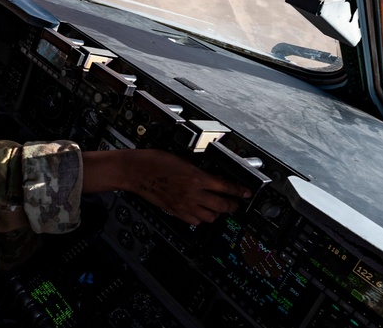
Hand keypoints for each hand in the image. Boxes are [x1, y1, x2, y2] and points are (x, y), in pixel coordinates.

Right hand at [83, 149, 250, 224]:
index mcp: (197, 177)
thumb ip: (199, 171)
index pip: (226, 187)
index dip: (239, 191)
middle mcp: (193, 194)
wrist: (136, 171)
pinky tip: (201, 212)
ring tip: (218, 207)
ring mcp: (184, 205)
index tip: (246, 193)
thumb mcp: (182, 160)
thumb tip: (211, 177)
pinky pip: (195, 221)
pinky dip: (201, 218)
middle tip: (235, 202)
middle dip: (232, 204)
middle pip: (222, 206)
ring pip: (211, 217)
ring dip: (217, 213)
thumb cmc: (154, 161)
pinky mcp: (176, 211)